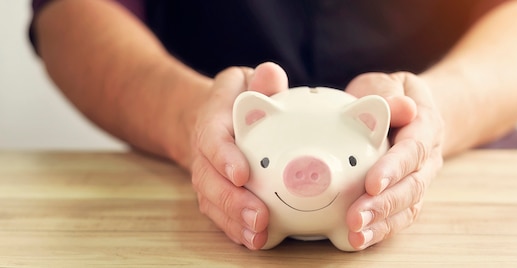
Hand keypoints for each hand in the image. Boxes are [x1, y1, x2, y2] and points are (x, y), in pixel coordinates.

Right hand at [189, 62, 288, 249]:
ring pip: (212, 200)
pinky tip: (255, 241)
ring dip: (233, 221)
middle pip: (209, 178)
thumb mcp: (246, 81)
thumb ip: (260, 81)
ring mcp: (206, 173)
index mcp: (212, 118)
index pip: (212, 137)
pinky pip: (219, 213)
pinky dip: (234, 229)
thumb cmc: (238, 99)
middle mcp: (203, 150)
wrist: (209, 117)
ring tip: (258, 236)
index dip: (223, 156)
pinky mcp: (213, 191)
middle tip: (258, 217)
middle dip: (232, 201)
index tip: (241, 174)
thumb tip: (271, 74)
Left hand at [344, 72, 444, 249]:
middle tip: (356, 217)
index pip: (413, 149)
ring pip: (408, 207)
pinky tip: (358, 241)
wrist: (414, 111)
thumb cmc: (392, 96)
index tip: (371, 183)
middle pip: (412, 186)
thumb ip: (390, 95)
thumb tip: (401, 107)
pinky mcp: (407, 197)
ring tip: (356, 235)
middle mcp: (427, 159)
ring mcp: (420, 180)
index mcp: (425, 126)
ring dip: (382, 224)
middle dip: (384, 204)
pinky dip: (381, 231)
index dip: (394, 168)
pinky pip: (399, 218)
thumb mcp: (390, 84)